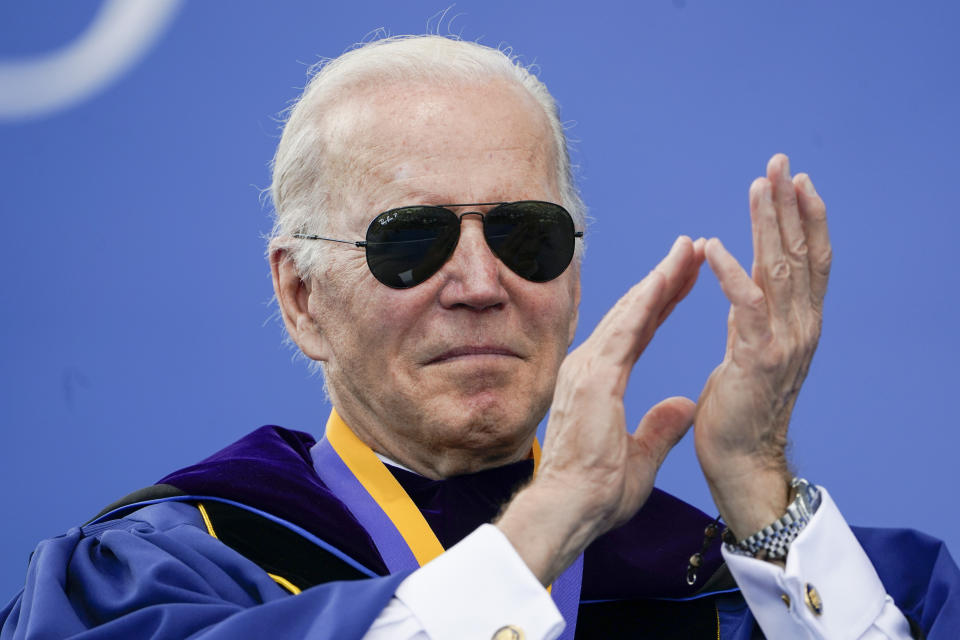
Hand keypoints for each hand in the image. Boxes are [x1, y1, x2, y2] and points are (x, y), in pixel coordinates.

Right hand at [498, 235, 704, 584]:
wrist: (570, 510)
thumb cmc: (596, 493)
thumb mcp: (641, 456)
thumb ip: (661, 427)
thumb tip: (684, 405)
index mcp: (599, 384)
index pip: (637, 333)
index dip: (661, 304)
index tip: (683, 279)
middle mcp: (588, 368)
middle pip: (633, 314)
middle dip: (663, 281)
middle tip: (691, 249)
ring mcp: (587, 370)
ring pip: (628, 313)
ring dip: (658, 280)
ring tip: (686, 250)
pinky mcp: (592, 377)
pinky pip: (623, 330)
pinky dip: (644, 302)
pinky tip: (664, 278)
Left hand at [694, 154, 830, 539]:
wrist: (740, 461)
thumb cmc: (738, 412)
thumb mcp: (749, 355)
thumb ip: (753, 322)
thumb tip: (747, 294)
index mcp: (797, 325)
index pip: (808, 261)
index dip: (804, 219)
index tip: (794, 182)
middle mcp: (799, 327)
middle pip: (800, 254)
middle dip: (789, 205)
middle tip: (780, 163)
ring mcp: (783, 342)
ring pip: (780, 270)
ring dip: (769, 224)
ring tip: (760, 185)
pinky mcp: (757, 357)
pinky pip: (746, 305)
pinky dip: (730, 272)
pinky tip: (713, 245)